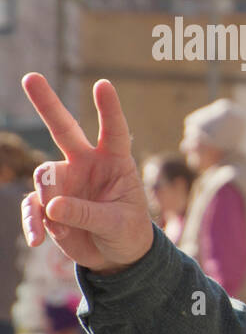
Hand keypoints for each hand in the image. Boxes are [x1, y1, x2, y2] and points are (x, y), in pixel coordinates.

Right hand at [20, 73, 153, 272]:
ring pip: (45, 176)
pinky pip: (32, 206)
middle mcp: (87, 164)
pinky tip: (38, 239)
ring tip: (65, 226)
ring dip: (51, 199)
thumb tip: (51, 206)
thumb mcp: (117, 224)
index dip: (109, 109)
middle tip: (30, 77)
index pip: (114, 131)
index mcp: (115, 162)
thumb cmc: (127, 232)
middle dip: (47, 104)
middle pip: (63, 129)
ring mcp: (65, 182)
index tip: (103, 84)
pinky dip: (34, 223)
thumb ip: (89, 214)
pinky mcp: (47, 203)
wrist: (115, 256)